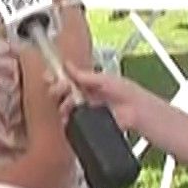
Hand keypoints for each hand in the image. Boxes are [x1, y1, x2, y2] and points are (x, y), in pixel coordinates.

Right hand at [47, 61, 163, 134]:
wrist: (136, 112)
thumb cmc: (127, 93)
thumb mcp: (104, 79)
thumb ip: (84, 75)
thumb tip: (67, 65)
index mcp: (90, 82)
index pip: (68, 78)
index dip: (59, 77)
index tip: (51, 77)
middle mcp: (87, 95)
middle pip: (64, 92)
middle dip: (58, 90)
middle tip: (58, 89)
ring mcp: (87, 109)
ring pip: (66, 106)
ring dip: (62, 105)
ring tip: (66, 104)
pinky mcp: (88, 123)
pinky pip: (72, 121)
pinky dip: (67, 119)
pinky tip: (66, 116)